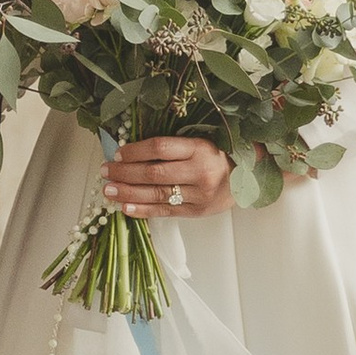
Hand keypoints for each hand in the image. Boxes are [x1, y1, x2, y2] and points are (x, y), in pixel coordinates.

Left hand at [100, 136, 232, 221]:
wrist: (249, 178)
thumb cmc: (219, 156)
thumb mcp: (200, 143)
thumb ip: (173, 147)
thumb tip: (132, 150)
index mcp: (199, 148)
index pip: (160, 148)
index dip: (135, 151)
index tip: (118, 153)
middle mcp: (199, 171)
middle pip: (154, 172)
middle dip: (125, 173)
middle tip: (106, 171)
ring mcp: (199, 194)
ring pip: (156, 194)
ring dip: (128, 193)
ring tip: (109, 191)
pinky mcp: (197, 211)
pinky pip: (165, 211)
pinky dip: (143, 210)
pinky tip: (125, 208)